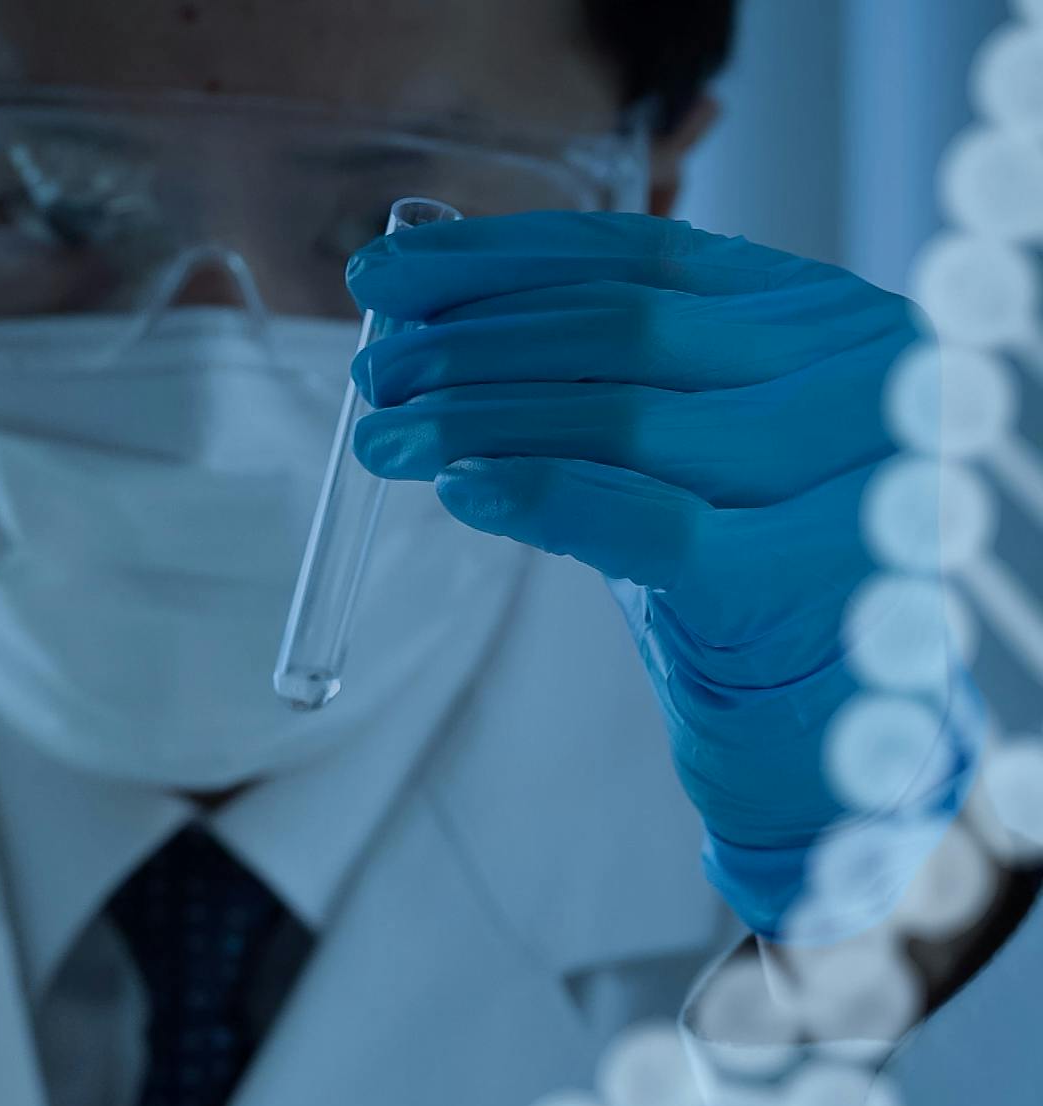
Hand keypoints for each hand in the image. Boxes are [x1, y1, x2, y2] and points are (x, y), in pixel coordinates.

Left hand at [347, 211, 952, 935]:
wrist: (833, 718)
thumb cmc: (740, 565)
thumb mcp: (682, 442)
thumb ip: (593, 374)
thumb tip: (425, 315)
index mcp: (829, 315)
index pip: (644, 253)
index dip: (498, 260)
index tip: (383, 275)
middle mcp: (864, 371)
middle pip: (625, 327)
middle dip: (473, 346)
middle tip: (375, 373)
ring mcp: (852, 468)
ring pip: (627, 416)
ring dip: (479, 420)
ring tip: (386, 438)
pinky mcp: (809, 571)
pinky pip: (650, 521)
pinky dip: (540, 494)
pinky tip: (461, 491)